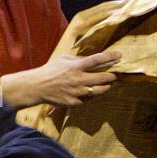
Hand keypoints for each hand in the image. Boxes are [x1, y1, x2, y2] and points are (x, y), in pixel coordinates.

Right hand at [0, 50, 120, 107]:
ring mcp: (77, 92)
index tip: (119, 55)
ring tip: (107, 84)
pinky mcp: (73, 102)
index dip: (110, 57)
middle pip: (102, 78)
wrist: (36, 87)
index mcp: (75, 67)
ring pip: (99, 90)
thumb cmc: (49, 71)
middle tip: (113, 75)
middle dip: (111, 76)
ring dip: (105, 87)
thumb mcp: (63, 60)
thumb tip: (92, 61)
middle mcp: (78, 79)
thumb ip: (78, 60)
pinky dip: (90, 95)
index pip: (97, 60)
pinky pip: (87, 99)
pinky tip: (89, 92)